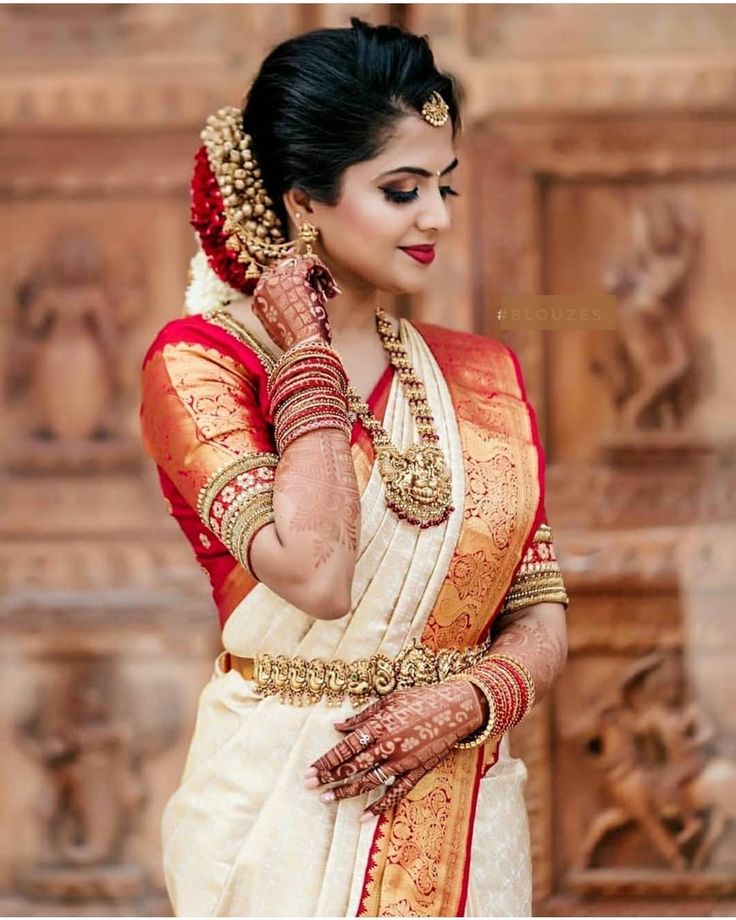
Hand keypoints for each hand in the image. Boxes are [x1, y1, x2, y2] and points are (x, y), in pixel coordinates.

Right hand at [252, 253, 340, 349]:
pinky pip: (310, 262)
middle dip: (303, 274)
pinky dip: (323, 272)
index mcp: (258, 299)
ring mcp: (278, 280)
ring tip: (328, 292)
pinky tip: (332, 287)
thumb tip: (291, 301)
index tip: (308, 282)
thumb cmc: (296, 343)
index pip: (272, 276)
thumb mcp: (281, 327)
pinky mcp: (295, 277)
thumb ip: (280, 310)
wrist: (304, 347)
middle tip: (321, 289)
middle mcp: (264, 286)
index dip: (290, 276)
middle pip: (285, 266)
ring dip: (316, 275)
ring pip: (298, 263)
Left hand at [303, 680, 489, 820]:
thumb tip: (338, 726)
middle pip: (353, 766)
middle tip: (310, 786)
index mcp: (380, 725)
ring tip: (327, 800)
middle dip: (329, 777)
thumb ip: (362, 716)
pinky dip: (380, 806)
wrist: (456, 707)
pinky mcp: (417, 771)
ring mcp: (403, 761)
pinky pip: (396, 792)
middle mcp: (389, 745)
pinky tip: (363, 816)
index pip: (346, 747)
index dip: (326, 761)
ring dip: (346, 792)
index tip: (309, 771)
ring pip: (369, 781)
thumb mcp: (389, 701)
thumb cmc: (420, 699)